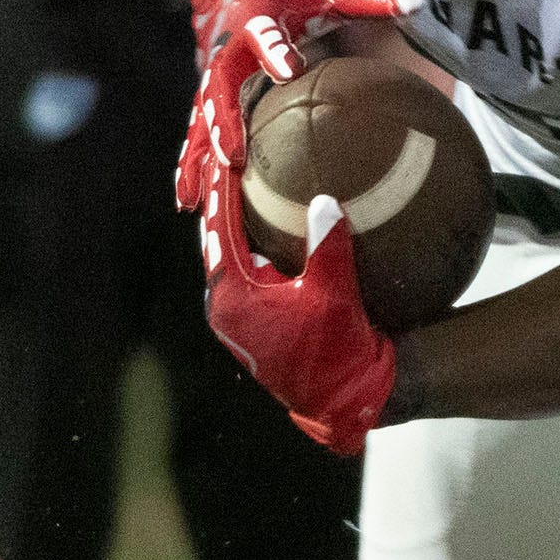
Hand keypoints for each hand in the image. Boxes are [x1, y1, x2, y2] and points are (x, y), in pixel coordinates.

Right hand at [174, 0, 416, 210]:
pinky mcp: (207, 93)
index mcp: (256, 16)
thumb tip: (415, 6)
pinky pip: (197, 132)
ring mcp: (212, 74)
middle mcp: (227, 50)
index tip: (289, 69)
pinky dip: (190, 164)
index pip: (264, 32)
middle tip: (233, 157)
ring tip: (194, 198)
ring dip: (198, 158)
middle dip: (223, 123)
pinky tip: (187, 199)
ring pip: (202, 120)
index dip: (274, 49)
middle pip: (220, 88)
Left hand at [197, 179, 395, 453]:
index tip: (225, 155)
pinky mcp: (252, 325)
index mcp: (232, 297)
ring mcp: (235, 319)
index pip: (221, 229)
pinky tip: (271, 228)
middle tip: (227, 161)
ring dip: (235, 226)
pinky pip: (245, 274)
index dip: (224, 189)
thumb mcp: (335, 296)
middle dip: (222, 202)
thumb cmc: (337, 353)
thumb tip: (325, 201)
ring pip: (229, 258)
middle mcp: (224, 307)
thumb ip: (328, 246)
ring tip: (244, 186)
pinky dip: (253, 247)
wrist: (342, 403)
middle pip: (216, 240)